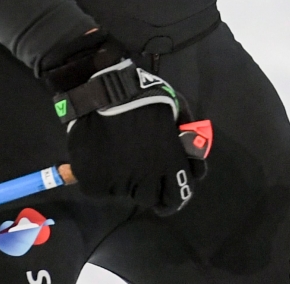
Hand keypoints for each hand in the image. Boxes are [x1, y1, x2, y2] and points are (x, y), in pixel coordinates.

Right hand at [42, 32, 201, 215]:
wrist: (102, 90)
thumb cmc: (142, 95)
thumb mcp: (176, 106)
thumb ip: (188, 133)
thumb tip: (194, 155)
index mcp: (168, 162)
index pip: (178, 196)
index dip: (174, 194)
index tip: (167, 190)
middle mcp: (146, 179)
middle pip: (151, 199)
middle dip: (150, 187)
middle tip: (141, 170)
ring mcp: (119, 184)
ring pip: (126, 194)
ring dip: (126, 181)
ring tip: (119, 156)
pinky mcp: (95, 185)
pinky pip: (102, 190)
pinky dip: (103, 178)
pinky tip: (101, 156)